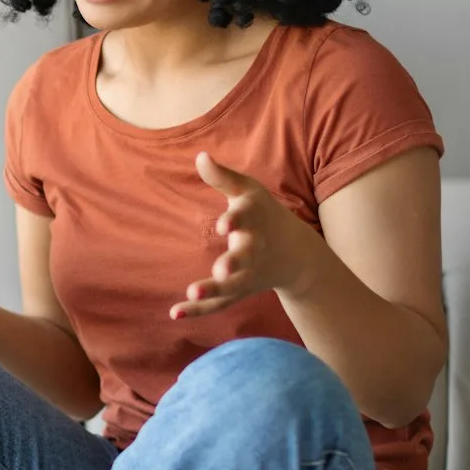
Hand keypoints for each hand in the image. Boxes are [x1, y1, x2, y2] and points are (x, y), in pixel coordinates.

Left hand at [169, 152, 322, 319]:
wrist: (295, 253)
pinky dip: (200, 310)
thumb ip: (223, 178)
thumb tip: (200, 156)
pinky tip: (174, 313)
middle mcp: (254, 249)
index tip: (223, 223)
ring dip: (213, 291)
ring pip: (232, 286)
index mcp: (255, 221)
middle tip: (221, 270)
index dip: (235, 220)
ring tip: (191, 294)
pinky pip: (220, 303)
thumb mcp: (248, 191)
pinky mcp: (240, 290)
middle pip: (245, 258)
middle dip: (233, 263)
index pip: (247, 219)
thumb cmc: (263, 214)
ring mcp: (248, 274)